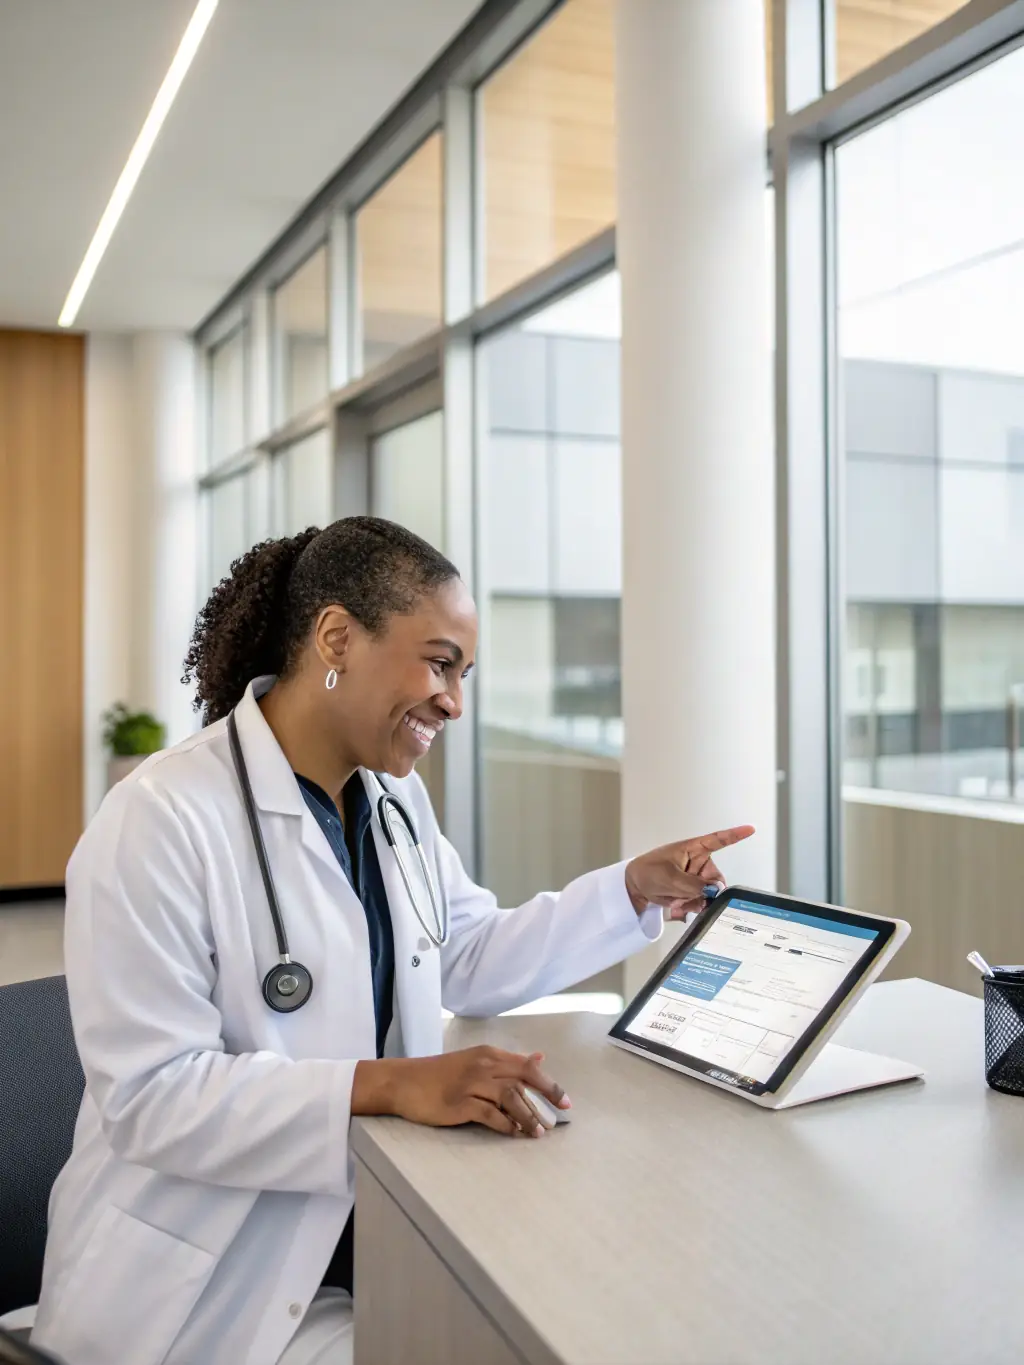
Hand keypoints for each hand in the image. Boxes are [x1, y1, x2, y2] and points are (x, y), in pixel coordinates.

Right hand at [354, 1047, 568, 1137]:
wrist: (404, 1081)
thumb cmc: (441, 1074)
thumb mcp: (476, 1060)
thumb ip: (508, 1062)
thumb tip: (539, 1058)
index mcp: (489, 1054)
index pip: (527, 1066)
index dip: (549, 1084)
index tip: (566, 1101)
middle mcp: (483, 1065)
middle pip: (523, 1079)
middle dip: (546, 1098)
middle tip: (560, 1117)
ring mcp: (471, 1084)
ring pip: (510, 1096)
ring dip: (528, 1115)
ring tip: (538, 1132)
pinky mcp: (459, 1103)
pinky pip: (489, 1114)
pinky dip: (505, 1124)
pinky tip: (513, 1132)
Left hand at [624, 825, 754, 920]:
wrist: (634, 887)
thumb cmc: (647, 871)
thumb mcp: (669, 877)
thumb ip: (693, 885)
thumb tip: (713, 891)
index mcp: (693, 849)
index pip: (717, 840)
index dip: (735, 835)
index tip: (750, 829)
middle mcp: (698, 864)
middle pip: (716, 880)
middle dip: (707, 892)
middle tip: (692, 898)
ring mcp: (695, 879)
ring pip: (708, 895)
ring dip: (695, 901)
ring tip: (676, 901)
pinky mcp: (691, 892)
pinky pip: (700, 903)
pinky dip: (690, 907)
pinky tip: (676, 906)